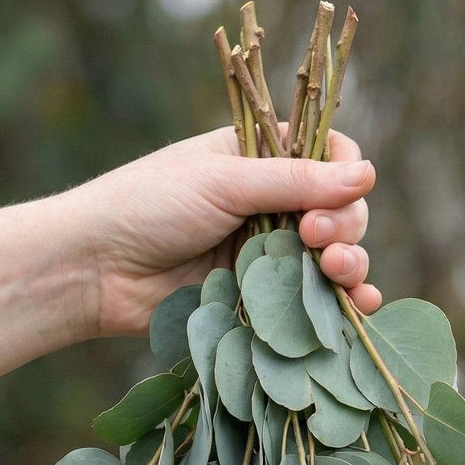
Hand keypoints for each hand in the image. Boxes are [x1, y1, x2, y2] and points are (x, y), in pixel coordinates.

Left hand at [68, 126, 380, 338]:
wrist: (96, 270)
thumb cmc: (148, 206)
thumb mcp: (223, 180)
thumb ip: (295, 180)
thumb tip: (368, 174)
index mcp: (261, 159)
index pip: (332, 156)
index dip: (346, 176)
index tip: (335, 194)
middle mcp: (272, 205)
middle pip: (342, 212)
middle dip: (345, 226)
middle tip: (315, 239)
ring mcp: (269, 256)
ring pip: (336, 259)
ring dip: (350, 265)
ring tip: (335, 273)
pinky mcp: (261, 302)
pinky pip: (314, 302)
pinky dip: (342, 305)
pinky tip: (360, 308)